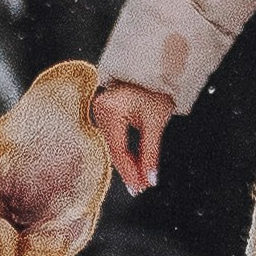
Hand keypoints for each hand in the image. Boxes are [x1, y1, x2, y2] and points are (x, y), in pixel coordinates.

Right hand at [91, 80, 174, 195]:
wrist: (155, 68)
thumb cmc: (155, 87)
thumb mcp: (156, 122)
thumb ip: (151, 153)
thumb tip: (150, 177)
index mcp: (110, 109)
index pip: (118, 149)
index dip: (130, 171)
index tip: (140, 186)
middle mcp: (99, 109)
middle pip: (113, 149)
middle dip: (129, 170)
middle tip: (140, 187)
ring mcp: (99, 110)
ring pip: (112, 146)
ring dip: (127, 163)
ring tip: (139, 178)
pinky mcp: (104, 113)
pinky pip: (112, 138)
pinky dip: (124, 151)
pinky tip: (133, 163)